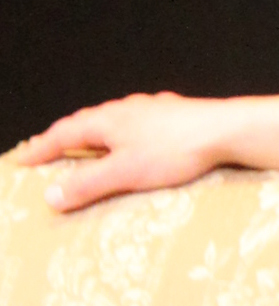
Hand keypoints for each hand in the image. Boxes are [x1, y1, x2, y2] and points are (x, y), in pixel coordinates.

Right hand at [9, 92, 278, 211]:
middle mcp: (124, 109)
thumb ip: (88, 185)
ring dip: (98, 134)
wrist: (227, 130)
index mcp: (105, 121)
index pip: (62, 134)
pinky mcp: (175, 115)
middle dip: (66, 138)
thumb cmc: (177, 150)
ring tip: (91, 146)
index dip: (41, 148)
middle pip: (85, 123)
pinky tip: (141, 140)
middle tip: (50, 151)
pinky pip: (141, 124)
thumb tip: (51, 196)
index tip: (23, 159)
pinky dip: (128, 134)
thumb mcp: (126, 173)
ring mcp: (151, 109)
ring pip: (114, 121)